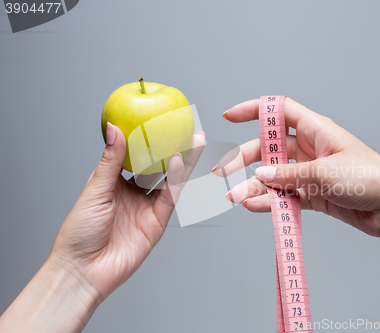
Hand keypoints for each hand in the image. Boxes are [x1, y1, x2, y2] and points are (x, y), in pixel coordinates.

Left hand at [50, 123, 204, 300]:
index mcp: (116, 183)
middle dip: (175, 147)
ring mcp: (147, 208)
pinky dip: (175, 180)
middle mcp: (134, 194)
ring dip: (183, 160)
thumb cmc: (79, 232)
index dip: (150, 139)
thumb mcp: (94, 190)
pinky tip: (178, 161)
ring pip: (170, 180)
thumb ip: (110, 160)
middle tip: (187, 127)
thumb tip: (115, 128)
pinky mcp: (157, 223)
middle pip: (159, 166)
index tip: (160, 120)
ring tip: (195, 140)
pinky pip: (169, 197)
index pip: (137, 156)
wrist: (83, 270)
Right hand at [214, 97, 379, 330]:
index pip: (278, 111)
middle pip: (268, 148)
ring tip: (235, 197)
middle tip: (224, 173)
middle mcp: (310, 148)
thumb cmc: (369, 177)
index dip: (253, 111)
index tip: (229, 117)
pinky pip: (285, 194)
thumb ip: (289, 174)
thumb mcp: (325, 172)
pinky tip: (254, 205)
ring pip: (273, 174)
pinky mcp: (313, 194)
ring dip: (253, 185)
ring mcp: (310, 172)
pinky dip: (269, 200)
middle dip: (244, 158)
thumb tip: (260, 174)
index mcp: (316, 130)